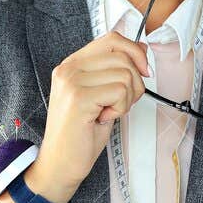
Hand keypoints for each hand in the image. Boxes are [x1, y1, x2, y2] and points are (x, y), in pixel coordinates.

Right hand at [29, 29, 150, 202]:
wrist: (60, 163)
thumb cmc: (80, 134)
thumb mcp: (101, 96)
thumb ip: (115, 71)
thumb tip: (141, 50)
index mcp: (72, 64)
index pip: (112, 39)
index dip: (135, 52)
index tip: (143, 72)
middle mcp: (68, 68)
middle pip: (123, 56)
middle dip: (135, 82)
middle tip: (121, 103)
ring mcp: (71, 81)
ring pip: (125, 74)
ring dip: (127, 98)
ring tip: (108, 112)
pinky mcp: (79, 97)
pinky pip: (120, 91)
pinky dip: (121, 108)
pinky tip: (104, 118)